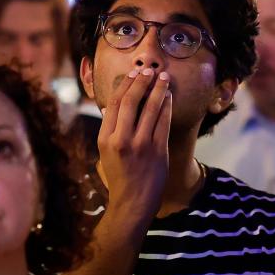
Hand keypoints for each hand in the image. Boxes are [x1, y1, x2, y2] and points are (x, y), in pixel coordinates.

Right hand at [97, 67, 172, 222]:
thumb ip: (111, 129)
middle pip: (131, 102)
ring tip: (164, 78)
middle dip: (142, 83)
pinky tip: (169, 98)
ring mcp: (141, 146)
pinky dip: (167, 108)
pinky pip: (164, 123)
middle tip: (150, 71)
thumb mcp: (106, 153)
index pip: (114, 104)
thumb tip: (115, 106)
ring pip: (150, 110)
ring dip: (159, 91)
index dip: (125, 86)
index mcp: (105, 139)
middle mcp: (121, 140)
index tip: (133, 74)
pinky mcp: (158, 152)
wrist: (133, 203)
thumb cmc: (120, 177)